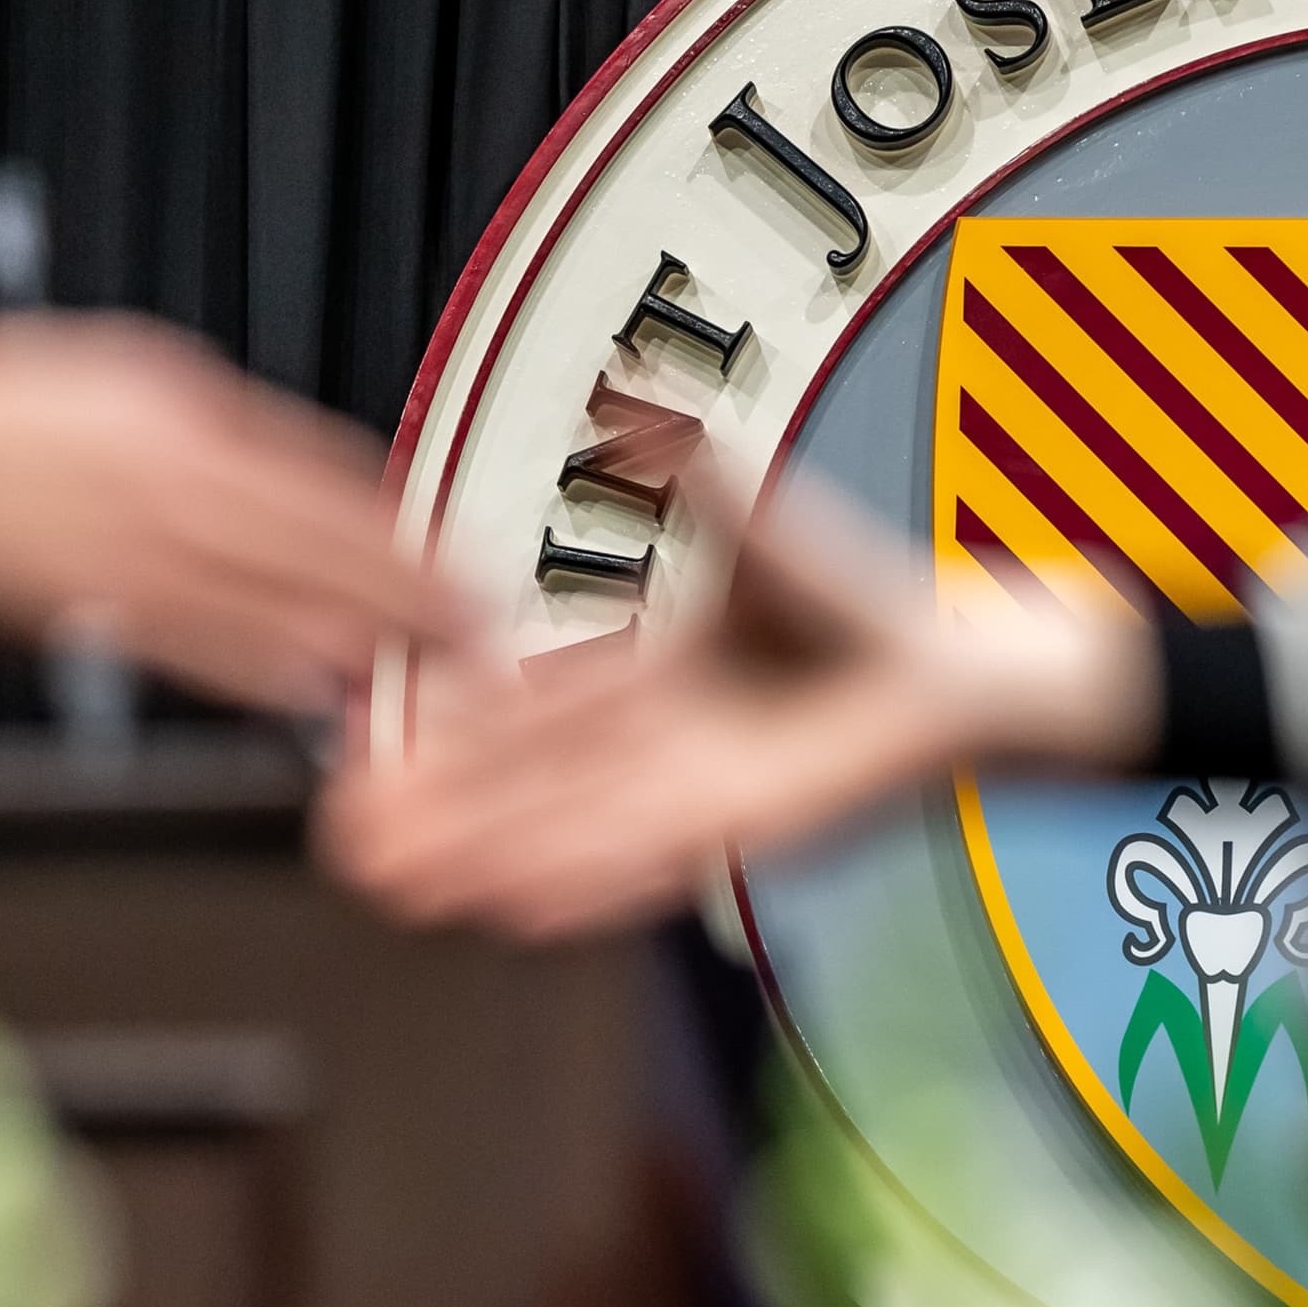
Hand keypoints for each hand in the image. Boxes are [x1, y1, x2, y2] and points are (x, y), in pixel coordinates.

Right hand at [0, 312, 469, 710]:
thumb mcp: (121, 392)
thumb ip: (214, 444)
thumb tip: (300, 488)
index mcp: (186, 411)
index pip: (331, 474)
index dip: (406, 529)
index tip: (465, 561)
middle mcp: (171, 467)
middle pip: (324, 534)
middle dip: (413, 585)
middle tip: (482, 625)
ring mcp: (129, 532)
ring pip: (274, 588)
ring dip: (361, 631)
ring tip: (430, 665)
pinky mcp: (81, 597)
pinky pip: (188, 636)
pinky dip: (260, 663)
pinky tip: (313, 685)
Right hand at [317, 475, 1158, 940]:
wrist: (960, 666)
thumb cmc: (861, 606)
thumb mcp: (749, 520)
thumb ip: (679, 470)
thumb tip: (624, 401)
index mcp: (645, 681)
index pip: (522, 713)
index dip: (444, 732)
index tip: (366, 746)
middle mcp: (661, 748)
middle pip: (527, 785)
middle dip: (438, 809)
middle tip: (347, 836)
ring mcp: (700, 790)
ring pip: (569, 829)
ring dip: (488, 855)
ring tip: (403, 883)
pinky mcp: (750, 822)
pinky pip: (652, 856)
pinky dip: (589, 879)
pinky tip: (522, 905)